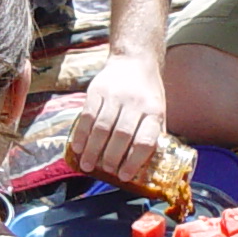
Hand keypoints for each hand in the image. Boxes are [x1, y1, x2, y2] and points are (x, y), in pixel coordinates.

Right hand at [73, 55, 166, 181]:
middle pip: (121, 136)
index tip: (125, 175)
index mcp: (153, 111)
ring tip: (88, 166)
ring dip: (93, 150)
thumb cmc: (148, 93)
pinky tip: (78, 148)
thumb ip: (153, 135)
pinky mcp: (96, 90)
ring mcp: (114, 96)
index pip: (145, 140)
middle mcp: (135, 103)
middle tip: (106, 172)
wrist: (134, 60)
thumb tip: (148, 166)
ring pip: (102, 127)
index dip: (134, 161)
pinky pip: (86, 116)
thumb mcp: (159, 111)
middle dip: (111, 158)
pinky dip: (81, 134)